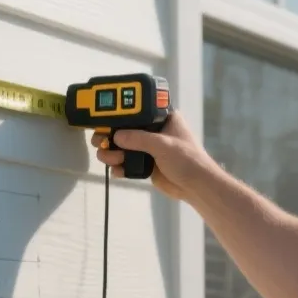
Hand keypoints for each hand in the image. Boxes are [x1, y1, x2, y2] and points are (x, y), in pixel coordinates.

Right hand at [91, 111, 213, 202]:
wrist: (197, 187)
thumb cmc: (186, 159)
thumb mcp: (162, 145)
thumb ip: (139, 139)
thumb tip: (116, 136)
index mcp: (163, 118)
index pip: (138, 110)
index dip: (121, 113)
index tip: (105, 117)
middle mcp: (154, 131)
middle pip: (126, 130)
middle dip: (111, 136)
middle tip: (100, 141)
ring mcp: (150, 148)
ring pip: (124, 147)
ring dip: (113, 153)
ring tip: (107, 159)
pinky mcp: (147, 165)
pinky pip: (128, 163)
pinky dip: (120, 167)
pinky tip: (117, 171)